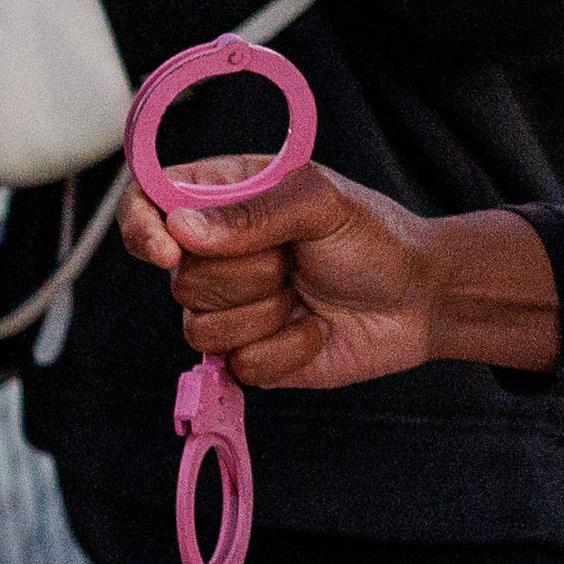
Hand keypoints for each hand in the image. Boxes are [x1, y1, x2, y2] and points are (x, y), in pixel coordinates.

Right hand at [121, 159, 562, 388]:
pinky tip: (316, 329)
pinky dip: (286, 350)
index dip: (143, 229)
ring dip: (266, 314)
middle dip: (244, 276)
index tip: (169, 249)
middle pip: (178, 279)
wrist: (420, 300)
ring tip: (304, 293)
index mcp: (221, 197)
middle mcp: (213, 253)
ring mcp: (229, 308)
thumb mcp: (321, 205)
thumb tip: (181, 230)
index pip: (146, 203)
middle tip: (293, 261)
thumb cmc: (373, 237)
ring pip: (200, 328)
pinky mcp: (249, 356)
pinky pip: (238, 366)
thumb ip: (252, 212)